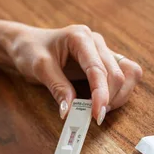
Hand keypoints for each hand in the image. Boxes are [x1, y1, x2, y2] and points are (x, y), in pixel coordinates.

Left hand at [6, 24, 142, 123]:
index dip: (101, 93)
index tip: (96, 114)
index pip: (98, 68)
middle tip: (95, 116)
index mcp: (80, 37)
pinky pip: (122, 76)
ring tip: (100, 110)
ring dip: (119, 95)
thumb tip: (70, 111)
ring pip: (128, 73)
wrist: (25, 44)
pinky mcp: (102, 62)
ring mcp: (101, 51)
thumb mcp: (39, 68)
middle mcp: (96, 42)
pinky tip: (102, 102)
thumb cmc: (30, 50)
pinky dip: (117, 92)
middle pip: (119, 72)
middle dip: (111, 97)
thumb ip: (57, 88)